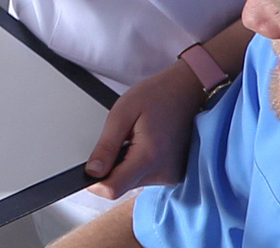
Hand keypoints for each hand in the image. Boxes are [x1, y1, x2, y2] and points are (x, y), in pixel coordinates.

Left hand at [84, 64, 205, 196]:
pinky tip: (147, 145)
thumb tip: (92, 172)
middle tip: (122, 140)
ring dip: (127, 165)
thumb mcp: (122, 114)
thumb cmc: (157, 95)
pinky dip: (140, 163)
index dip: (95, 182)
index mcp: (149, 157)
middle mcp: (164, 172)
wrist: (188, 90)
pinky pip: (147, 176)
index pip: (113, 189)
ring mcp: (173, 175)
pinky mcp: (175, 174)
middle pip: (122, 186)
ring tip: (138, 139)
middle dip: (113, 168)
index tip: (92, 168)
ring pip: (133, 182)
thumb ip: (106, 146)